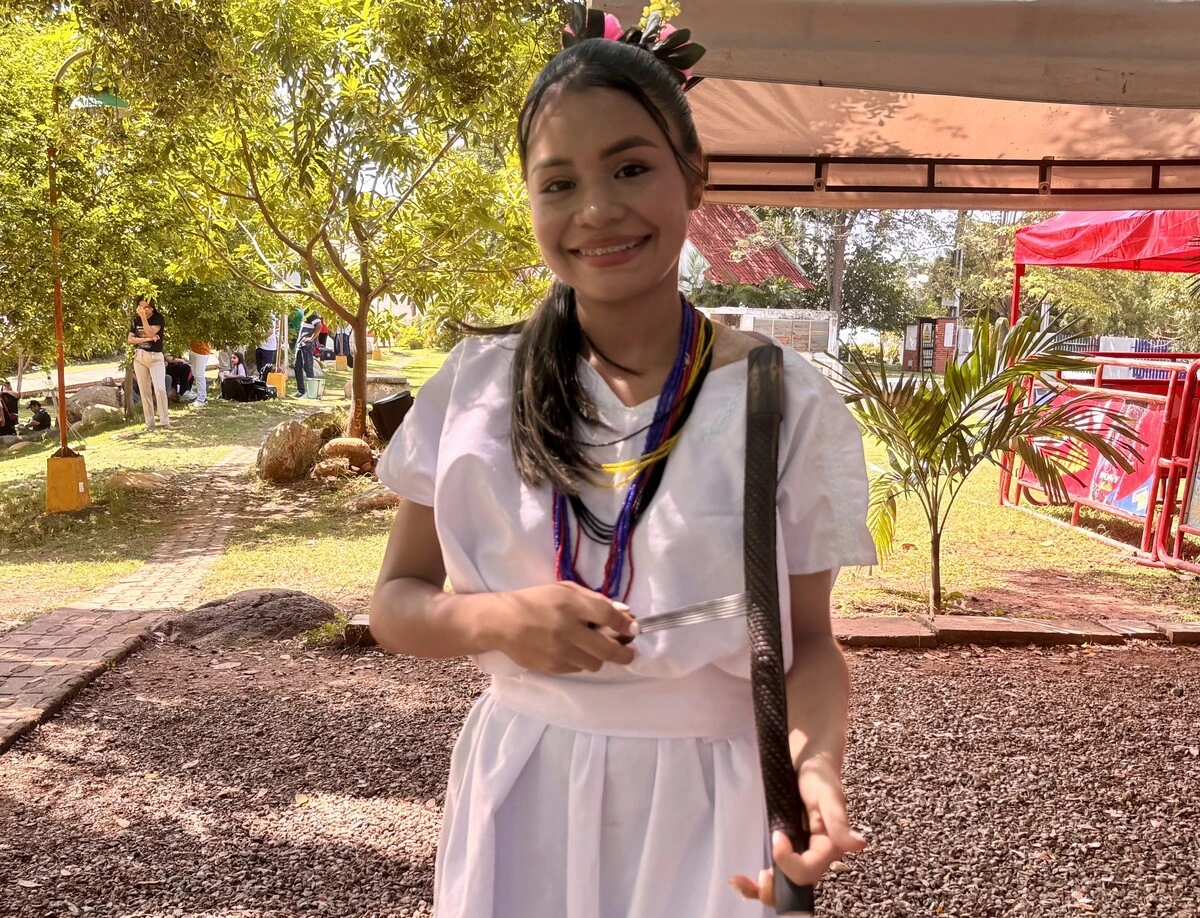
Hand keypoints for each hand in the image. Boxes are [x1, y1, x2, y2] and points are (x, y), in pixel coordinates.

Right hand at [491, 581, 636, 674]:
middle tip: (629, 653)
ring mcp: (559, 651)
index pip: (608, 615)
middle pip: (608, 648)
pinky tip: (574, 651)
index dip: (626, 624)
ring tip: (595, 648)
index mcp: (571, 604)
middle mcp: (567, 629)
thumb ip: (594, 599)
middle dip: (625, 653)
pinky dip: (581, 661)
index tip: (635, 629)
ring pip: (595, 663)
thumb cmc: (536, 600)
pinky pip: (577, 669)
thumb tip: (624, 612)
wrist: (501, 622)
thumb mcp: (564, 590)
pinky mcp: (551, 667)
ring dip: (600, 657)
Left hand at [730, 758, 864, 905]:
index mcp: (829, 846)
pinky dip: (762, 881)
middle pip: (796, 885)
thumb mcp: (827, 793)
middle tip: (749, 881)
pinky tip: (744, 879)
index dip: (789, 862)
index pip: (808, 871)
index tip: (776, 836)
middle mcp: (816, 855)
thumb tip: (858, 845)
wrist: (808, 760)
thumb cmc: (819, 774)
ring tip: (740, 883)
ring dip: (764, 890)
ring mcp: (801, 853)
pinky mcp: (789, 848)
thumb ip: (838, 821)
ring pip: (786, 884)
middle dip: (774, 890)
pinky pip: (778, 871)